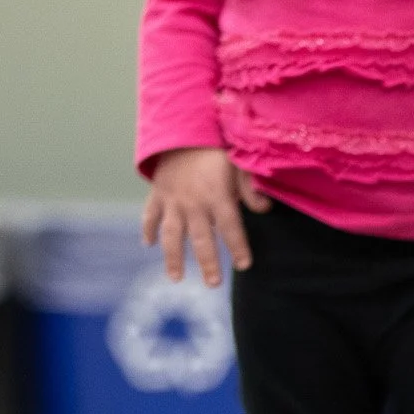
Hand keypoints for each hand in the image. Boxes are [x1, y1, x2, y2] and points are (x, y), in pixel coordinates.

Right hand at [142, 147, 267, 286]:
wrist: (182, 128)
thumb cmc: (216, 149)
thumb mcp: (239, 164)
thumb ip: (250, 188)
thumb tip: (265, 208)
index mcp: (217, 196)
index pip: (231, 228)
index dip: (238, 247)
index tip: (244, 265)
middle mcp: (193, 202)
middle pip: (202, 238)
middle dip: (208, 263)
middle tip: (214, 284)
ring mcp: (172, 200)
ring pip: (172, 235)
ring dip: (173, 257)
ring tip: (176, 278)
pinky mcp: (157, 194)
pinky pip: (150, 215)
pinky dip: (148, 229)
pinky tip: (148, 244)